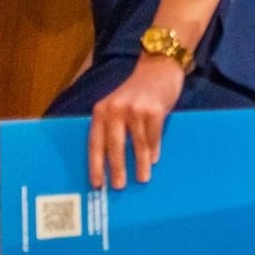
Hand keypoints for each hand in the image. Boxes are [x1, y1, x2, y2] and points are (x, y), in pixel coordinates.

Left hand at [87, 55, 184, 188]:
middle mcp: (116, 109)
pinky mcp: (155, 110)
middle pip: (114, 145)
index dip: (95, 164)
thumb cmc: (138, 90)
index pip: (95, 142)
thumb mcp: (118, 104)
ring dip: (140, 164)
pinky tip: (154, 160)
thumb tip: (112, 159)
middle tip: (118, 186)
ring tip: (142, 179)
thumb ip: (113, 125)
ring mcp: (136, 109)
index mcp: (102, 110)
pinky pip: (153, 136)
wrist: (159, 67)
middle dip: (116, 168)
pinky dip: (154, 150)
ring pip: (137, 144)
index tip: (97, 183)